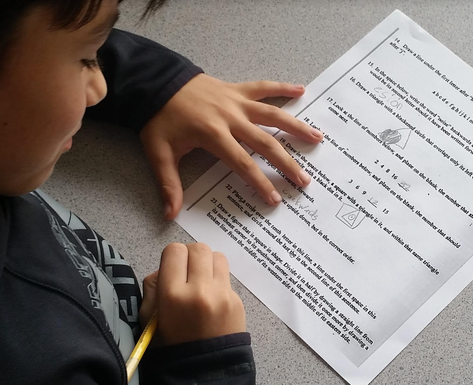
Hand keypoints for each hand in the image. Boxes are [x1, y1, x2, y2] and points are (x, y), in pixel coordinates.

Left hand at [140, 74, 323, 219]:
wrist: (154, 81)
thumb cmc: (158, 118)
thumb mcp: (159, 153)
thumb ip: (169, 184)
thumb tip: (171, 214)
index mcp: (214, 135)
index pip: (242, 163)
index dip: (259, 183)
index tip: (274, 199)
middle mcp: (231, 117)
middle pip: (265, 143)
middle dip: (286, 163)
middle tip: (304, 180)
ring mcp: (236, 101)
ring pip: (273, 114)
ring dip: (296, 127)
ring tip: (317, 137)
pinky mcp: (236, 89)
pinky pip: (263, 87)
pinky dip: (282, 88)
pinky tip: (301, 91)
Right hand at [140, 243, 245, 344]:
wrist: (204, 370)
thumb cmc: (170, 343)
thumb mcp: (148, 317)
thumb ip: (152, 286)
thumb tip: (165, 267)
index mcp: (172, 294)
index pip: (174, 250)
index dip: (171, 257)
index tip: (172, 269)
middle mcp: (199, 290)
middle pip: (198, 248)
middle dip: (190, 256)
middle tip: (187, 272)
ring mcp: (222, 294)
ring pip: (217, 256)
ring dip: (207, 263)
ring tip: (201, 280)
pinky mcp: (237, 300)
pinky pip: (227, 277)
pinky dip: (218, 281)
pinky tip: (211, 298)